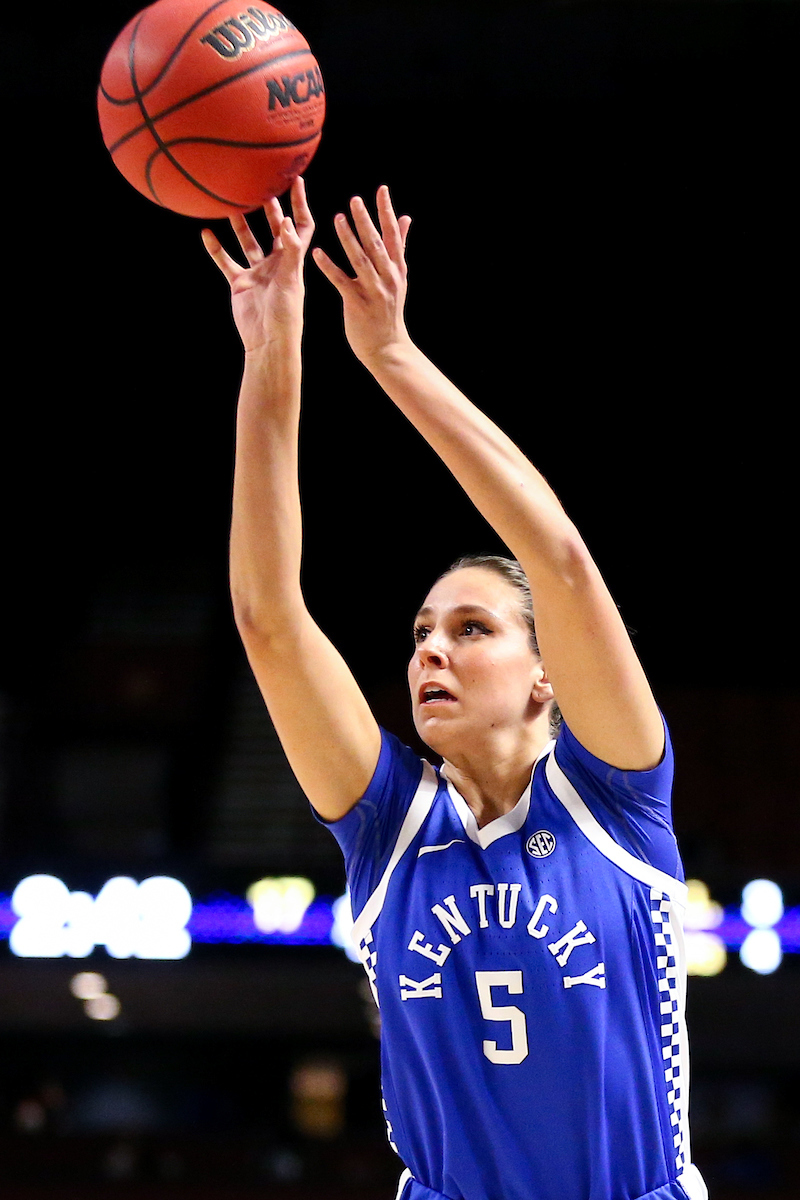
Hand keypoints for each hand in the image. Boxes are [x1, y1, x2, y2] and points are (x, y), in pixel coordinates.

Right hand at [201, 177, 314, 353]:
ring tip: (230, 204)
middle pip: (274, 228)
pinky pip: (226, 261)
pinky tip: (206, 233)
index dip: (300, 204)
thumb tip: (287, 220)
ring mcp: (257, 272)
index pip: (301, 226)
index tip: (296, 180)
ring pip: (247, 241)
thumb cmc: (286, 315)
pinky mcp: (240, 283)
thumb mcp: (291, 280)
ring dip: (240, 224)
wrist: (267, 342)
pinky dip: (216, 248)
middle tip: (260, 185)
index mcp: (293, 260)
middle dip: (269, 208)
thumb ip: (290, 251)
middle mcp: (276, 263)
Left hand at [312, 185, 411, 365]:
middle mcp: (388, 277)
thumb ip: (400, 246)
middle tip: (355, 200)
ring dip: (349, 238)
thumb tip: (406, 217)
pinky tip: (317, 253)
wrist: (387, 347)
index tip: (381, 190)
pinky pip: (341, 281)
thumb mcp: (399, 277)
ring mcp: (374, 291)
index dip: (387, 212)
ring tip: (337, 218)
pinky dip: (329, 266)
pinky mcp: (357, 304)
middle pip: (376, 244)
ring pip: (361, 260)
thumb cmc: (388, 310)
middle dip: (366, 221)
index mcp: (397, 269)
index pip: (393, 235)